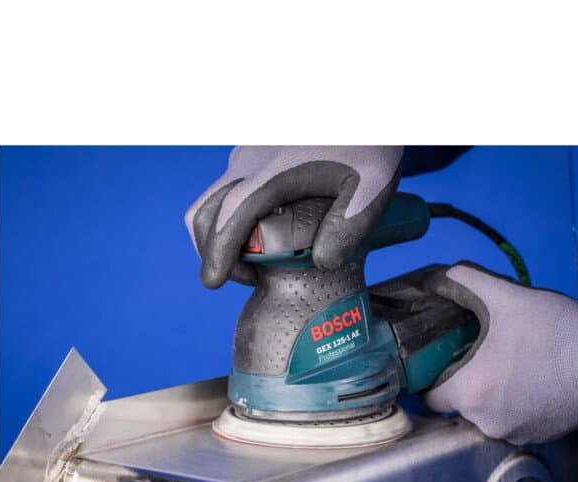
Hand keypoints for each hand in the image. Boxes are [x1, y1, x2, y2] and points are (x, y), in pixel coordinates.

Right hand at [185, 146, 402, 287]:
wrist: (360, 104)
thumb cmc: (368, 142)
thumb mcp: (372, 186)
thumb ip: (349, 226)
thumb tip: (322, 261)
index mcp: (276, 172)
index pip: (232, 214)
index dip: (218, 251)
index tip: (214, 281)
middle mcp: (250, 161)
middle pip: (205, 212)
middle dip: (213, 252)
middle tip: (250, 278)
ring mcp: (247, 155)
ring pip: (212, 202)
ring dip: (220, 237)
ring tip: (257, 262)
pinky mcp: (251, 154)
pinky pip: (226, 192)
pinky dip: (230, 219)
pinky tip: (264, 232)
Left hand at [423, 262, 577, 444]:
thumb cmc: (556, 331)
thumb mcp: (508, 296)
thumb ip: (467, 282)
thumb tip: (444, 277)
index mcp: (469, 392)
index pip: (430, 396)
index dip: (433, 377)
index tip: (443, 362)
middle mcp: (485, 421)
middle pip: (459, 404)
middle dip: (466, 382)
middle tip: (483, 357)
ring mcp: (513, 433)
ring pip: (486, 414)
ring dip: (492, 395)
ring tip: (511, 368)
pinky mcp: (537, 438)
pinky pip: (512, 423)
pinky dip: (516, 407)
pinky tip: (530, 384)